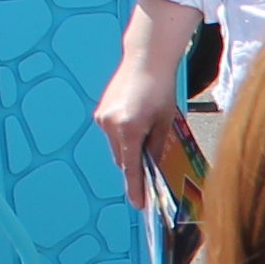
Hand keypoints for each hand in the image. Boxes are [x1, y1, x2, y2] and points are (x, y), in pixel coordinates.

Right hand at [98, 0, 197, 198]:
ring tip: (145, 133)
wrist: (145, 60)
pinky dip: (123, 136)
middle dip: (135, 165)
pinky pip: (111, 134)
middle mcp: (111, 125)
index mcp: (129, 129)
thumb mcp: (164, 121)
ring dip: (128, 149)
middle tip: (149, 166)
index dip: (135, 188)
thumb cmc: (161, 89)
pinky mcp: (100, 112)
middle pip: (122, 159)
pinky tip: (136, 122)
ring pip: (116, 148)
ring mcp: (102, 118)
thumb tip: (150, 167)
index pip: (131, 168)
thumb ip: (156, 147)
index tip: (138, 204)